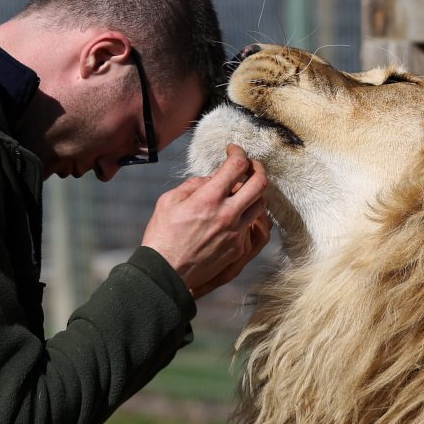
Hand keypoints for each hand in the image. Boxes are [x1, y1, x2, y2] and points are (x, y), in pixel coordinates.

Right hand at [142, 144, 271, 298]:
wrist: (166, 273)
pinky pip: (252, 226)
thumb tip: (212, 179)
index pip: (237, 165)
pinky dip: (247, 215)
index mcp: (209, 198)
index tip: (233, 150)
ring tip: (244, 189)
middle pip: (260, 183)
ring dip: (256, 192)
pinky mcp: (238, 249)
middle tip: (250, 165)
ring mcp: (236, 233)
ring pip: (261, 205)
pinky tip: (236, 213)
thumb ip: (194, 185)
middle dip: (258, 167)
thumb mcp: (169, 201)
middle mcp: (228, 214)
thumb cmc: (162, 235)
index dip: (238, 151)